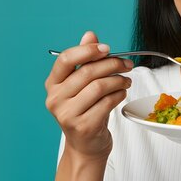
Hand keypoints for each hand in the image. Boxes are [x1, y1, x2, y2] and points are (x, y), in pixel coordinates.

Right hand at [45, 31, 132, 159]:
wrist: (85, 145)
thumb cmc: (86, 110)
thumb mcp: (82, 84)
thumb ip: (85, 59)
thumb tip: (89, 34)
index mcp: (53, 84)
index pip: (65, 59)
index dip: (88, 50)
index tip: (107, 48)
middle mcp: (55, 99)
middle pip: (87, 72)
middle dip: (112, 64)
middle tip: (127, 64)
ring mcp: (67, 114)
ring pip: (99, 87)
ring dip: (118, 80)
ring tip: (126, 80)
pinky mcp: (83, 126)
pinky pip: (107, 103)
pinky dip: (119, 94)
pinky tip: (121, 93)